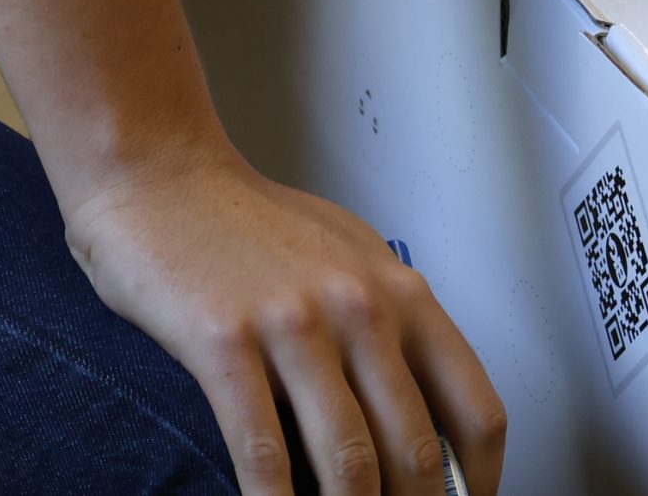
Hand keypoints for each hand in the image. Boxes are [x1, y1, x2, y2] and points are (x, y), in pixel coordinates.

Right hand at [62, 145, 506, 494]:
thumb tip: (426, 421)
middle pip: (416, 446)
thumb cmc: (258, 227)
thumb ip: (393, 335)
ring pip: (348, 458)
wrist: (167, 182)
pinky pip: (262, 449)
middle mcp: (364, 310)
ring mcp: (298, 327)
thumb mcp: (355, 266)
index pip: (475, 406)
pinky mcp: (226, 343)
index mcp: (406, 295)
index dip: (479, 477)